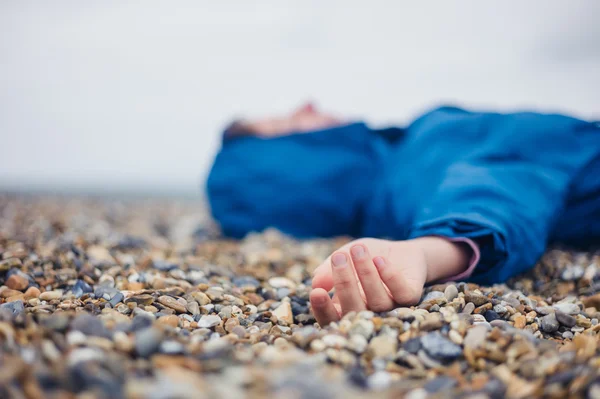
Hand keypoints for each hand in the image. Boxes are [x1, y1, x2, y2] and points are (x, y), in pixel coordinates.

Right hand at [309, 237, 470, 325]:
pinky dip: (389, 276)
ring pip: (378, 301)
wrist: (400, 251)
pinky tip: (380, 259)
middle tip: (339, 258)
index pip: (332, 319)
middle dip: (345, 284)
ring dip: (366, 274)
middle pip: (355, 310)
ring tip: (358, 249)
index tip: (316, 292)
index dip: (323, 310)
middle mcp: (369, 313)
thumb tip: (316, 282)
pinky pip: (402, 294)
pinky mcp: (410, 297)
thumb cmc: (367, 256)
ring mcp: (391, 308)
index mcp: (348, 308)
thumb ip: (329, 268)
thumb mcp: (345, 255)